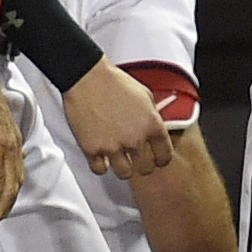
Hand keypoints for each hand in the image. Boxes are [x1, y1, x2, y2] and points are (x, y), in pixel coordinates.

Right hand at [63, 58, 172, 177]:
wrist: (86, 77)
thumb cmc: (114, 82)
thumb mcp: (145, 95)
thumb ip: (153, 116)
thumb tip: (154, 131)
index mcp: (152, 125)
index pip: (164, 156)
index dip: (160, 159)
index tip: (156, 159)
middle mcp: (135, 139)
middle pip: (146, 169)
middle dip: (142, 164)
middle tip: (136, 159)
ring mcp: (113, 146)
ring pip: (124, 173)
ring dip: (122, 167)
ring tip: (118, 157)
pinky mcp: (92, 149)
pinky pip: (100, 170)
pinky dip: (101, 165)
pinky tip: (101, 156)